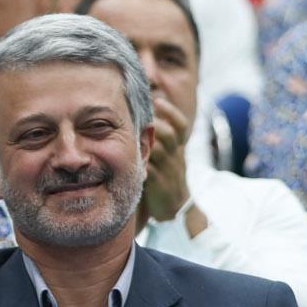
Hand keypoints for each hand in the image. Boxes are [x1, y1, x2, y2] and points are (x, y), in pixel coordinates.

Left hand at [139, 97, 193, 226]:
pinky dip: (139, 161)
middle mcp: (175, 156)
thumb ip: (157, 139)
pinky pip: (149, 168)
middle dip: (155, 124)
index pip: (181, 125)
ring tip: (130, 135)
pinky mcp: (160, 183)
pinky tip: (126, 157)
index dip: (171, 111)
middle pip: (169, 135)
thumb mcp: (168, 157)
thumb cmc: (166, 177)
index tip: (158, 100)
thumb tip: (140, 117)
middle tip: (141, 118)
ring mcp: (168, 170)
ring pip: (158, 150)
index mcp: (177, 148)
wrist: (175, 206)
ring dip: (144, 142)